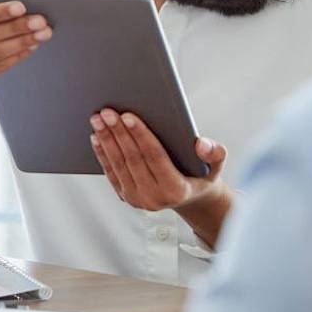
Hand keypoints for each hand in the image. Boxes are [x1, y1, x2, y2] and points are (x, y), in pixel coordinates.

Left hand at [90, 109, 232, 246]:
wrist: (189, 198)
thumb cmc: (201, 175)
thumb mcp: (215, 166)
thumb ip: (215, 153)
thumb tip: (201, 143)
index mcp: (176, 189)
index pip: (154, 156)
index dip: (140, 135)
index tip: (127, 115)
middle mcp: (154, 198)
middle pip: (132, 159)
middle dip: (118, 133)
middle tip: (107, 111)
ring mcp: (137, 199)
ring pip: (118, 165)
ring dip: (106, 140)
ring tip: (98, 119)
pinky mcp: (125, 197)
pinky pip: (111, 172)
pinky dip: (102, 153)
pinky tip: (96, 136)